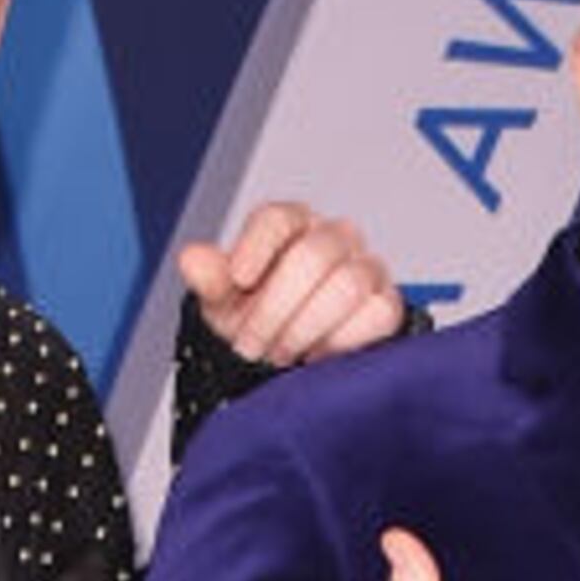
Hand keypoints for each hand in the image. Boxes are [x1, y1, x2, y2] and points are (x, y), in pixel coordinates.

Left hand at [179, 200, 406, 368]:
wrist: (287, 362)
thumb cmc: (256, 322)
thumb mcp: (223, 306)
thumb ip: (210, 281)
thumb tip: (192, 259)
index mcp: (291, 224)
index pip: (278, 218)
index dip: (256, 248)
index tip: (239, 281)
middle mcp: (333, 237)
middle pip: (314, 255)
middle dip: (276, 308)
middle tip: (253, 345)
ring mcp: (366, 268)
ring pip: (348, 285)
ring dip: (306, 328)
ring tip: (281, 355)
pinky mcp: (387, 304)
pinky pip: (377, 314)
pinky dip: (343, 341)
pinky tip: (317, 356)